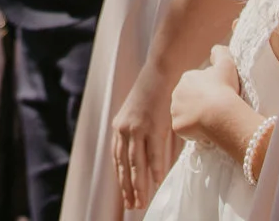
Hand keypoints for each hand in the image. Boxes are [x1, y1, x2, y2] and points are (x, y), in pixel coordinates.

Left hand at [110, 50, 179, 211]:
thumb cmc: (153, 94)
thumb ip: (139, 136)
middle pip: (124, 165)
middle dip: (128, 188)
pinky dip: (155, 169)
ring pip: (136, 163)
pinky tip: (157, 182)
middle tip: (133, 206)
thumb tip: (146, 157)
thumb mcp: (139, 115)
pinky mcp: (152, 125)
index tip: (126, 196)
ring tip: (143, 201)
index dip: (121, 179)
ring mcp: (137, 128)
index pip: (117, 159)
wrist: (161, 73)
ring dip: (140, 185)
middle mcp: (124, 129)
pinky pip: (153, 153)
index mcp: (119, 128)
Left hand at [169, 45, 248, 151]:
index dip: (208, 92)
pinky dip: (194, 132)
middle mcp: (177, 92)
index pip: (196, 86)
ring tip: (211, 122)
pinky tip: (206, 131)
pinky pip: (185, 130)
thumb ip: (220, 53)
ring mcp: (175, 110)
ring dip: (195, 119)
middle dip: (199, 105)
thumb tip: (215, 50)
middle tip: (215, 111)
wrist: (220, 112)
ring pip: (185, 115)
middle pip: (188, 100)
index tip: (218, 98)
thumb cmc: (224, 88)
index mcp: (187, 78)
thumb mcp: (226, 63)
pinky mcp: (177, 126)